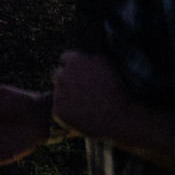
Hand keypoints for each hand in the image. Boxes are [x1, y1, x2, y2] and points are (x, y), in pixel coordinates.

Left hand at [52, 50, 174, 168]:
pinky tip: (81, 115)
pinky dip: (67, 113)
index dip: (72, 67)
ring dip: (66, 97)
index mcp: (75, 61)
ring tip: (85, 105)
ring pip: (58, 93)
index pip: (65, 59)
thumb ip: (89, 59)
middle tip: (80, 91)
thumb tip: (82, 58)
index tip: (79, 75)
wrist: (118, 116)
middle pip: (58, 75)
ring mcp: (58, 94)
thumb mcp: (106, 65)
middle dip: (66, 80)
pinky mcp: (57, 111)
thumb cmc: (116, 90)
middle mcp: (63, 75)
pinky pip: (59, 110)